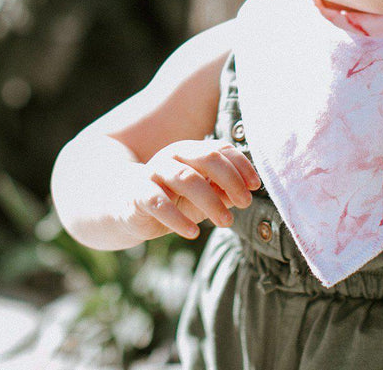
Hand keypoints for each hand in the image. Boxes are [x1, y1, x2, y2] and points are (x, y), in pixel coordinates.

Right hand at [123, 139, 260, 241]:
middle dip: (231, 180)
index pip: (221, 148)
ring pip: (186, 179)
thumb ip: (223, 193)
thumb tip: (245, 194)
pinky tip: (192, 233)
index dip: (242, 166)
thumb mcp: (202, 197)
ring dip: (210, 201)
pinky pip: (158, 202)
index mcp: (191, 151)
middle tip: (245, 203)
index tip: (255, 187)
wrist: (127, 208)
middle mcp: (173, 155)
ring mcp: (154, 171)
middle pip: (207, 157)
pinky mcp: (138, 192)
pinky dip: (177, 218)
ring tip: (226, 222)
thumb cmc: (172, 200)